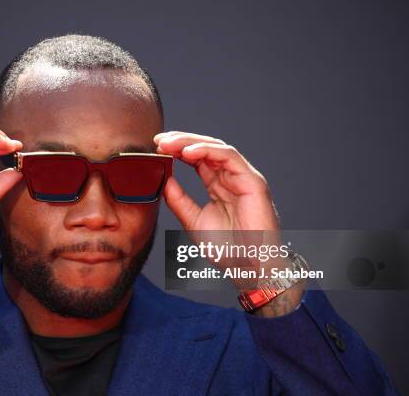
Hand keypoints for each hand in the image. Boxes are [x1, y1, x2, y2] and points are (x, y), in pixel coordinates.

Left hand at [155, 131, 302, 316]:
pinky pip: (229, 157)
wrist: (249, 268)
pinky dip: (208, 151)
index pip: (197, 160)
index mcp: (218, 186)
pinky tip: (188, 152)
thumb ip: (178, 200)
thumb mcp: (193, 221)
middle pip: (205, 149)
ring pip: (216, 148)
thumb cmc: (227, 249)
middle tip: (158, 140)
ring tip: (169, 143)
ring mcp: (243, 178)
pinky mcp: (252, 181)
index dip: (177, 150)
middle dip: (181, 141)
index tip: (156, 148)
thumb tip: (163, 179)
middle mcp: (231, 178)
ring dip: (191, 142)